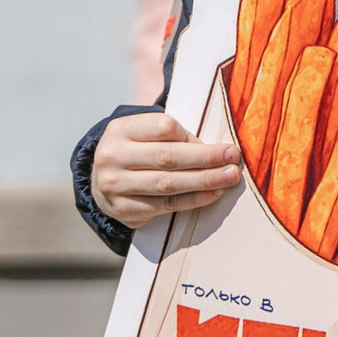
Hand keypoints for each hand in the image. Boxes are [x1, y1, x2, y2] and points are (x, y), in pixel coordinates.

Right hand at [90, 111, 240, 228]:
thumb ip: (175, 137)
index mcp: (120, 129)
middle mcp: (112, 156)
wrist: (103, 182)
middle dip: (207, 158)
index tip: (219, 143)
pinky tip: (214, 194)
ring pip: (168, 183)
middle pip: (168, 157)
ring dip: (205, 180)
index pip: (164, 127)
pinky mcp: (123, 209)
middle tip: (234, 158)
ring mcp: (114, 185)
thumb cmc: (137, 152)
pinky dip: (194, 199)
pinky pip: (166, 205)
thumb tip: (217, 152)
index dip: (193, 136)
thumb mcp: (146, 134)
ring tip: (230, 177)